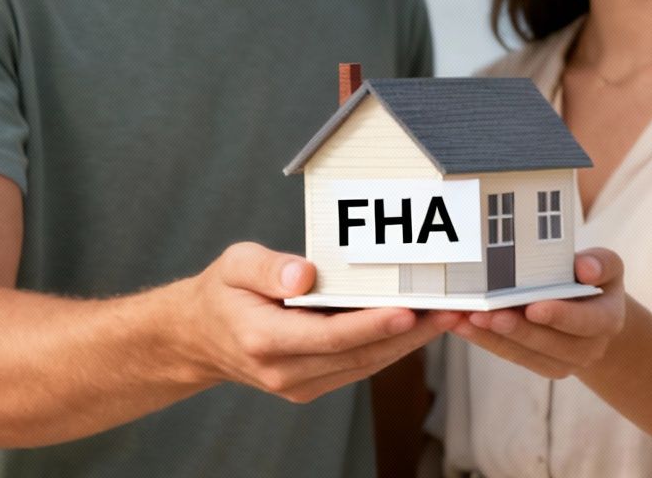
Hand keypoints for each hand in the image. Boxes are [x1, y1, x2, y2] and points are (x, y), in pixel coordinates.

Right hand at [179, 242, 460, 403]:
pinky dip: (393, 347)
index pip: (329, 336)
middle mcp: (283, 371)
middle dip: (410, 334)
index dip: (372, 325)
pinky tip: (421, 326)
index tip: (409, 311)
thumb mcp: (235, 266)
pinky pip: (360, 367)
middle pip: (359, 355)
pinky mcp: (313, 385)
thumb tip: (305, 274)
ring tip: (450, 315)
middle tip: (453, 309)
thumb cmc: (223, 292)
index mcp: (263, 340)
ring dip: (410, 343)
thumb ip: (268, 268)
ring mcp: (299, 384)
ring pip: (366, 365)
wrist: (198, 338)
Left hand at [450, 249, 626, 378]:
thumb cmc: (596, 282)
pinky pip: (509, 354)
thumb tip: (585, 268)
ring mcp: (563, 362)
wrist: (595, 316)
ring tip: (463, 318)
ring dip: (491, 336)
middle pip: (549, 342)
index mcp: (608, 320)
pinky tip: (461, 325)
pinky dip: (484, 339)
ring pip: (524, 352)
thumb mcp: (607, 267)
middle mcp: (588, 348)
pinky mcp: (539, 366)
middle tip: (486, 313)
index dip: (559, 316)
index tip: (533, 307)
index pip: (586, 320)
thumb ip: (601, 263)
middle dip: (516, 329)